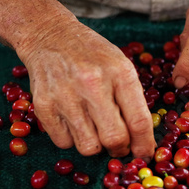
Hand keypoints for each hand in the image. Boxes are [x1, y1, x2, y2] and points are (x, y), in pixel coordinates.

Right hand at [17, 17, 155, 159]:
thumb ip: (132, 98)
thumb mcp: (120, 64)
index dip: (144, 144)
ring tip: (93, 127)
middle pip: (114, 139)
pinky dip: (71, 138)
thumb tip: (141, 139)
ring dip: (95, 145)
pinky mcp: (44, 105)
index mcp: (119, 72)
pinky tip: (73, 119)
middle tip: (118, 145)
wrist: (50, 35)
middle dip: (120, 149)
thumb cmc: (91, 53)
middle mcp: (92, 83)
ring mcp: (66, 95)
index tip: (144, 154)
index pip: (139, 121)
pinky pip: (64, 143)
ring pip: (89, 147)